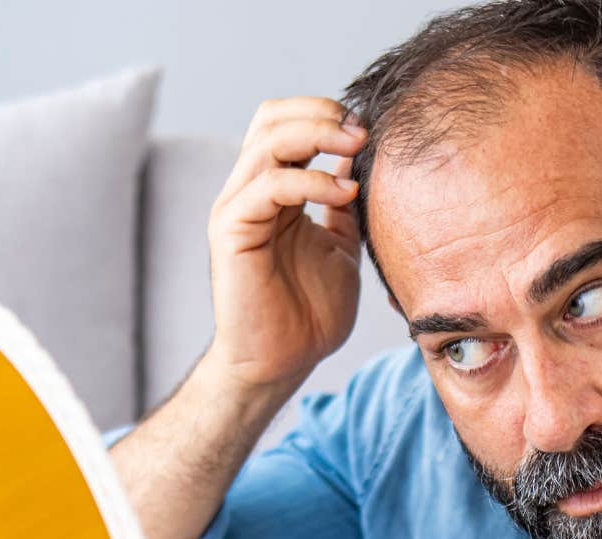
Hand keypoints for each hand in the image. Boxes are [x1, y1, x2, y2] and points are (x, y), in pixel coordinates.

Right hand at [205, 97, 366, 391]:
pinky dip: (311, 181)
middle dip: (321, 113)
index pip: (286, 122)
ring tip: (358, 147)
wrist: (283, 362)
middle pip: (271, 117)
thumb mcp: (341, 245)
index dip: (326, 114)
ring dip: (318, 135)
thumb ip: (344, 204)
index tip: (370, 131)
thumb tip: (360, 161)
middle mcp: (248, 191)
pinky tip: (344, 194)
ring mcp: (236, 208)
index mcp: (272, 190)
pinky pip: (268, 185)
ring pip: (268, 140)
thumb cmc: (310, 313)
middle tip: (363, 131)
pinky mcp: (231, 231)